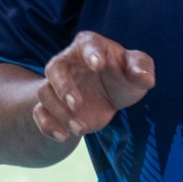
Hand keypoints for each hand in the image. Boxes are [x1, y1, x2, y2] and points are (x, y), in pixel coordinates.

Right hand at [33, 32, 155, 141]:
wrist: (108, 99)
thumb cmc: (123, 77)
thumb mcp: (138, 71)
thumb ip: (142, 69)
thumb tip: (143, 77)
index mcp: (90, 46)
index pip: (87, 44)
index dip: (91, 53)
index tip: (97, 65)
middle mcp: (68, 62)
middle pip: (54, 68)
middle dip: (63, 86)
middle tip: (75, 104)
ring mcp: (56, 84)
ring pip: (45, 92)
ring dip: (59, 112)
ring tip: (80, 128)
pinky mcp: (52, 105)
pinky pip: (39, 112)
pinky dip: (47, 125)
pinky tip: (63, 137)